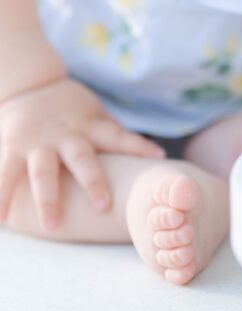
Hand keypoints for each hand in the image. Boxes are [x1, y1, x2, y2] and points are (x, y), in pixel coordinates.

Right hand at [0, 78, 165, 230]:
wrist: (30, 83)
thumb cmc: (70, 107)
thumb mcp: (94, 113)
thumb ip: (113, 134)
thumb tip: (156, 157)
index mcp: (89, 126)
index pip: (119, 136)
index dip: (138, 146)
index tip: (158, 157)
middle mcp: (65, 134)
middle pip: (81, 158)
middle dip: (93, 182)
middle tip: (104, 207)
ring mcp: (37, 141)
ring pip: (43, 172)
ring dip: (47, 199)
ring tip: (51, 226)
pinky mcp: (12, 147)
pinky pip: (5, 174)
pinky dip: (2, 196)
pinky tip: (0, 219)